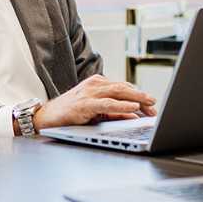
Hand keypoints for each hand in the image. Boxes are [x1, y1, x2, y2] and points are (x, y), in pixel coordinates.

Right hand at [33, 74, 156, 130]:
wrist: (46, 117)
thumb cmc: (70, 115)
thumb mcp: (96, 114)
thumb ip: (115, 114)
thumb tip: (134, 117)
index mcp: (98, 84)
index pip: (124, 88)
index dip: (140, 97)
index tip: (152, 107)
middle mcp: (95, 84)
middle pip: (124, 88)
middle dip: (142, 98)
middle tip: (155, 106)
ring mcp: (89, 92)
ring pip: (119, 92)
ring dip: (137, 99)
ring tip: (149, 104)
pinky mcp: (85, 103)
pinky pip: (107, 103)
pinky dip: (122, 106)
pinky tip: (133, 108)